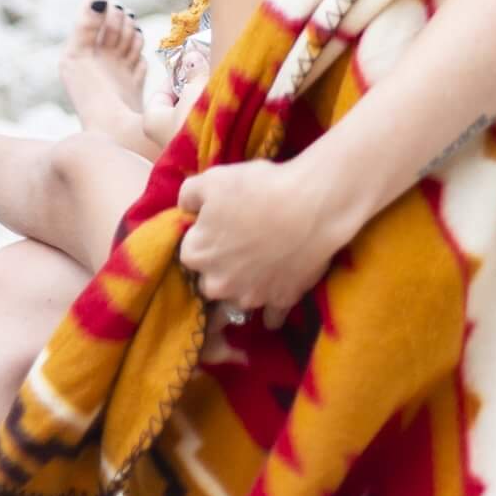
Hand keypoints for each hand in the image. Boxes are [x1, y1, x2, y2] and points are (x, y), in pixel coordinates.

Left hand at [176, 152, 358, 317]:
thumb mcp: (214, 178)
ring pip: (239, 299)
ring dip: (245, 287)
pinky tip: (278, 290)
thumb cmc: (259, 189)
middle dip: (222, 268)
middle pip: (211, 281)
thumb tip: (186, 206)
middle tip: (242, 245)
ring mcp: (249, 298)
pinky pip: (271, 317)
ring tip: (263, 265)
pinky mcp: (280, 302)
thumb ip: (189, 194)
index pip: (190, 252)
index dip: (206, 238)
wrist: (310, 206)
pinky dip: (273, 308)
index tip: (222, 226)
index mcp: (196, 255)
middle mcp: (216, 284)